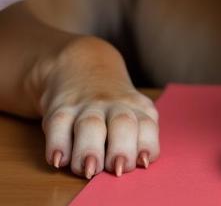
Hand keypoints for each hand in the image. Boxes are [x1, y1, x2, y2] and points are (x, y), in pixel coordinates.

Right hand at [39, 36, 158, 177]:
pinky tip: (59, 160)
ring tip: (89, 169)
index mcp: (138, 109)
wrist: (83, 67)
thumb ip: (139, 138)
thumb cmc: (114, 106)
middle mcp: (114, 106)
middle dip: (121, 148)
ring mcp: (87, 106)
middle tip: (116, 169)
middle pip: (122, 123)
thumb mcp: (135, 113)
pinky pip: (58, 125)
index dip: (146, 144)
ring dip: (90, 149)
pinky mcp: (60, 109)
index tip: (142, 162)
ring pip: (90, 125)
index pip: (147, 126)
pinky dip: (58, 144)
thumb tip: (142, 163)